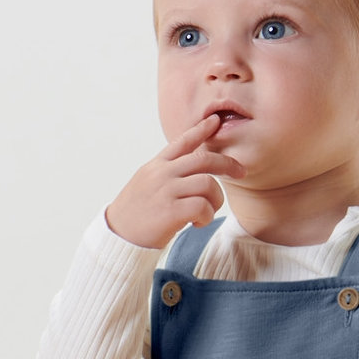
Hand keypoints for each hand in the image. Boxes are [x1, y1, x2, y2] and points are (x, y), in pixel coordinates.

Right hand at [104, 112, 246, 248]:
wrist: (117, 237)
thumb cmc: (135, 214)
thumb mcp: (145, 184)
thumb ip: (166, 173)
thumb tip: (191, 169)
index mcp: (157, 166)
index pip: (182, 141)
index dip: (201, 129)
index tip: (216, 121)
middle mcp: (162, 174)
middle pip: (204, 160)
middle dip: (227, 164)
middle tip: (240, 172)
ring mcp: (166, 191)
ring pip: (208, 184)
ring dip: (216, 200)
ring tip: (207, 212)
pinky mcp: (170, 211)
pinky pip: (203, 207)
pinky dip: (206, 217)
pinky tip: (197, 223)